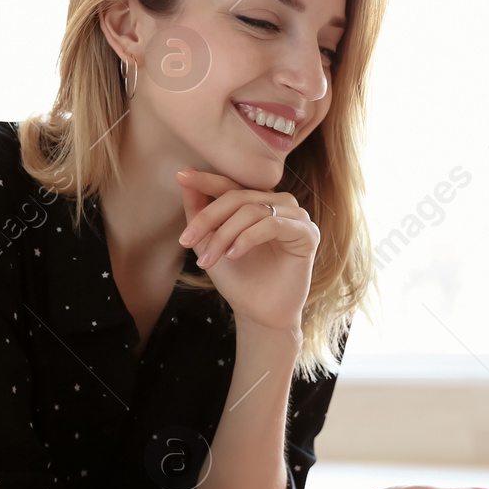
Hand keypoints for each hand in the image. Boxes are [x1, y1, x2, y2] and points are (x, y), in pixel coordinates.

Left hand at [176, 166, 317, 333]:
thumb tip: (184, 175)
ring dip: (225, 234)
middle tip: (187, 241)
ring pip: (253, 210)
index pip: (232, 184)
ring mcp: (297, 216)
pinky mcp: (308, 233)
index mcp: (259, 201)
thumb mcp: (210, 241)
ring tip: (210, 258)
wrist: (258, 313)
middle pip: (239, 197)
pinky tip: (233, 254)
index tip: (181, 176)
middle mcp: (280, 204)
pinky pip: (273, 225)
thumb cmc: (238, 278)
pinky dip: (248, 238)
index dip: (207, 180)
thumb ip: (199, 209)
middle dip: (209, 218)